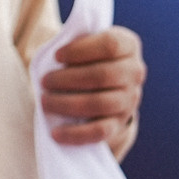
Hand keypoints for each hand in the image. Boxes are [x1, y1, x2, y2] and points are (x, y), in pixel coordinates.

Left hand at [41, 26, 145, 145]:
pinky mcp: (120, 124)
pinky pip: (100, 132)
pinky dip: (76, 133)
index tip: (56, 56)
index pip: (111, 44)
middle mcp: (135, 72)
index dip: (81, 50)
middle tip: (44, 81)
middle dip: (68, 79)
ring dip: (67, 104)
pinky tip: (56, 133)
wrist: (106, 89)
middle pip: (103, 75)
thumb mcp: (86, 45)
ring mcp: (130, 100)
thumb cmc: (88, 59)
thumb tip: (54, 60)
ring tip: (45, 102)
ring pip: (100, 103)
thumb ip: (75, 44)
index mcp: (129, 45)